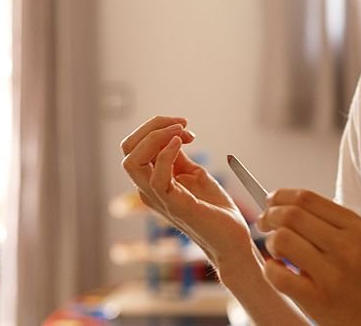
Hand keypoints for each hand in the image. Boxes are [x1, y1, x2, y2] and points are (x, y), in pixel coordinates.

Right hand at [120, 116, 253, 267]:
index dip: (155, 127)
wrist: (231, 236)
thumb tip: (169, 135)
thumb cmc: (214, 208)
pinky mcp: (174, 205)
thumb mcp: (193, 173)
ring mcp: (158, 198)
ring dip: (156, 136)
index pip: (134, 146)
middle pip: (128, 149)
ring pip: (132, 161)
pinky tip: (182, 143)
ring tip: (182, 132)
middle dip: (152, 126)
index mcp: (151, 180)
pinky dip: (166, 154)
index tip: (184, 126)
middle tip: (182, 124)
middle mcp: (148, 189)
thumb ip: (177, 157)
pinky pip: (156, 178)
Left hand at [256, 189, 360, 325]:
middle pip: (292, 214)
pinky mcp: (319, 299)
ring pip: (283, 239)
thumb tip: (280, 204)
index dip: (280, 197)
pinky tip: (277, 271)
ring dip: (270, 243)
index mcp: (354, 226)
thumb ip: (326, 221)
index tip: (270, 204)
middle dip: (269, 216)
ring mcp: (333, 273)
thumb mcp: (356, 241)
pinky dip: (270, 270)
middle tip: (263, 225)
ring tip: (276, 253)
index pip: (306, 197)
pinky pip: (279, 275)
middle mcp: (346, 246)